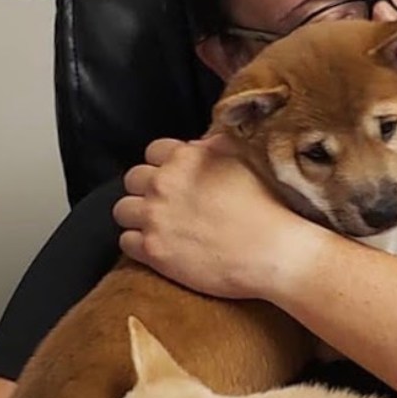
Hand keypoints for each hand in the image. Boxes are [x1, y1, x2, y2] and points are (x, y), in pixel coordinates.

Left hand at [112, 136, 323, 299]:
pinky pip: (126, 242)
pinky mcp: (153, 251)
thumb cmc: (268, 205)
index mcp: (184, 158)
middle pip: (133, 179)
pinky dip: (138, 244)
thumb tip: (198, 145)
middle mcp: (163, 184)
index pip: (153, 152)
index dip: (165, 165)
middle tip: (167, 204)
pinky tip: (159, 246)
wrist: (274, 252)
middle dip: (147, 190)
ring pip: (123, 210)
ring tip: (159, 226)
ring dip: (138, 216)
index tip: (177, 179)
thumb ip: (214, 147)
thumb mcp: (246, 158)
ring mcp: (155, 218)